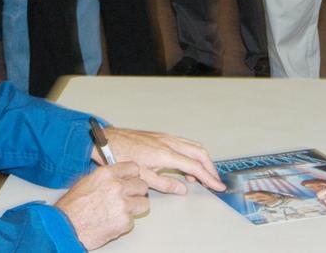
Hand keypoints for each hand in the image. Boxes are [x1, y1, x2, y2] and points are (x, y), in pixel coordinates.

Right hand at [56, 162, 148, 248]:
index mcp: (107, 174)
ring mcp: (122, 204)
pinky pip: (132, 220)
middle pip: (142, 185)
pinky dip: (125, 223)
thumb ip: (106, 177)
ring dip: (134, 208)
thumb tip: (118, 175)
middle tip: (128, 198)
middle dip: (136, 192)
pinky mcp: (124, 221)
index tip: (131, 180)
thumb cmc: (72, 207)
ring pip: (143, 203)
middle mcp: (117, 186)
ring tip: (122, 211)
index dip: (133, 176)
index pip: (134, 168)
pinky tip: (112, 221)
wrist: (65, 227)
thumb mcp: (87, 182)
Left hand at [103, 127, 224, 193]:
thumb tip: (183, 189)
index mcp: (166, 153)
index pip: (195, 166)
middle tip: (215, 181)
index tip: (218, 186)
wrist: (107, 140)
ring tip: (203, 176)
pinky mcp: (161, 136)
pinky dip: (192, 154)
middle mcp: (169, 142)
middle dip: (210, 167)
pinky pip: (184, 144)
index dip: (209, 177)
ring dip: (202, 160)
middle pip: (199, 153)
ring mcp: (166, 137)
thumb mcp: (142, 176)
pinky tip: (187, 167)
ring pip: (193, 146)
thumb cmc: (121, 156)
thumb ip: (164, 183)